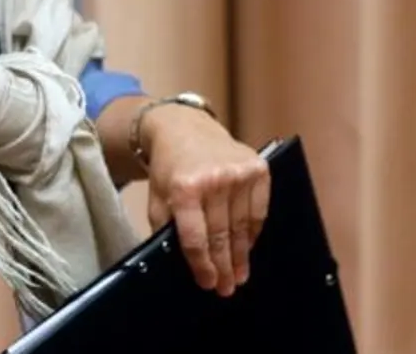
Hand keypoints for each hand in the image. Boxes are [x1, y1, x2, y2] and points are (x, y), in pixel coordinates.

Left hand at [140, 107, 270, 296]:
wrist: (184, 128)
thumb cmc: (169, 168)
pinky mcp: (258, 167)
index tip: (208, 284)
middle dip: (224, 266)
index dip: (202, 265)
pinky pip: (259, 210)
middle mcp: (214, 178)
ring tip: (240, 274)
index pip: (195, 237)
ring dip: (241, 254)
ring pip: (243, 226)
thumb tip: (184, 263)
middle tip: (227, 288)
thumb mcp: (156, 199)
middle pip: (221, 235)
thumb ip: (166, 229)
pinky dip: (254, 231)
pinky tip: (248, 246)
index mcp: (184, 187)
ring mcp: (239, 172)